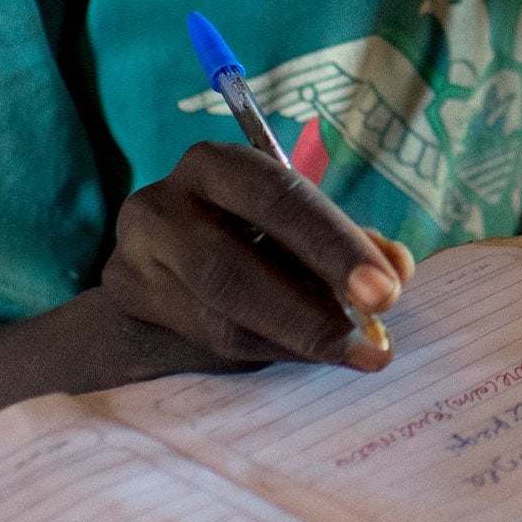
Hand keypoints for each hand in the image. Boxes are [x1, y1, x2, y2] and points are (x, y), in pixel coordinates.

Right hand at [99, 141, 412, 374]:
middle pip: (234, 266)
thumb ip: (344, 247)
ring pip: (219, 317)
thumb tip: (397, 267)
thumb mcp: (292, 234)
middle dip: (310, 311)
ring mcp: (133, 259)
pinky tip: (298, 356)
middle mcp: (163, 204)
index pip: (280, 198)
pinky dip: (261, 355)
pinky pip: (201, 344)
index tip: (388, 290)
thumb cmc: (243, 245)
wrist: (155, 284)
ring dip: (292, 342)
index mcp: (217, 165)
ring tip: (347, 353)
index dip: (336, 246)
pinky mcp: (124, 307)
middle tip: (372, 345)